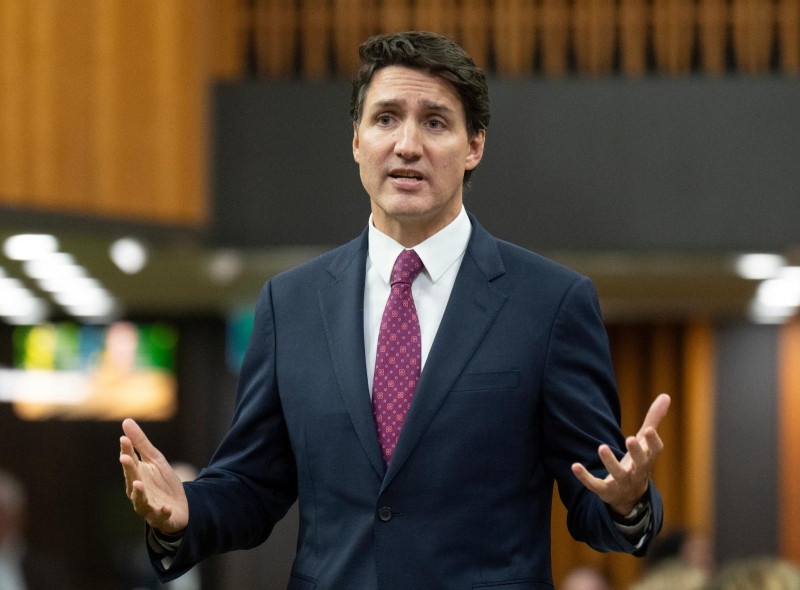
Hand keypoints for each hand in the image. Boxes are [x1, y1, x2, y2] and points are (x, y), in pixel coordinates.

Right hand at [119, 418, 188, 534]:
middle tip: (125, 458)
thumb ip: (141, 444)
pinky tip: (166, 508)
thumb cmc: (162, 482)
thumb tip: (126, 421)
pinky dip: (162, 511)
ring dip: (139, 493)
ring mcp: (148, 504)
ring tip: (138, 484)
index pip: (130, 461)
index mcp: (137, 474)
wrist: (180, 506)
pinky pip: (160, 514)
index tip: (124, 439)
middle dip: (129, 468)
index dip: (127, 450)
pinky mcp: (160, 516)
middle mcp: (138, 490)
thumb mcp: (155, 460)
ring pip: (140, 500)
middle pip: (132, 478)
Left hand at [571, 393, 670, 515]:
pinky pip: (595, 485)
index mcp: (648, 459)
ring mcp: (621, 483)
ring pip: (618, 474)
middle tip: (630, 438)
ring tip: (601, 446)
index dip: (653, 441)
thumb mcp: (645, 442)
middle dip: (636, 452)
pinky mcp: (606, 491)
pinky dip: (585, 477)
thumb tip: (666, 395)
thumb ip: (653, 419)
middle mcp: (637, 472)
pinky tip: (575, 466)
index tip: (649, 430)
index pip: (655, 451)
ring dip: (610, 462)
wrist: (631, 496)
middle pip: (640, 464)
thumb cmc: (638, 462)